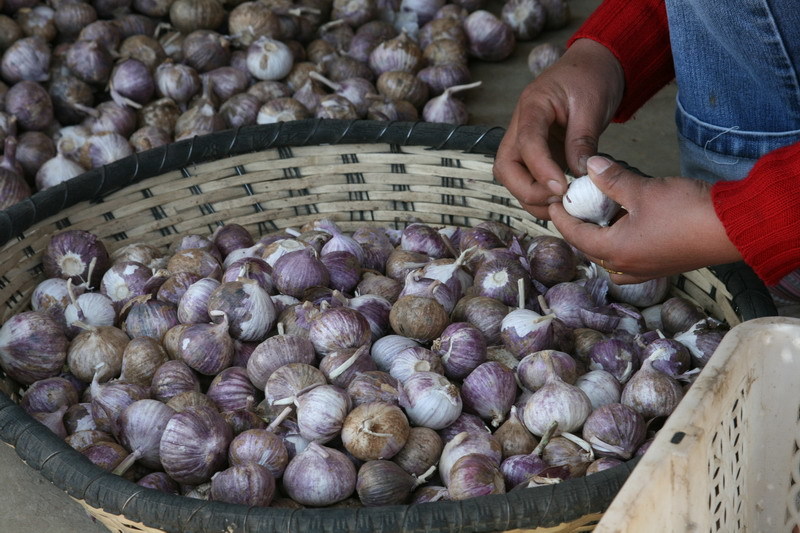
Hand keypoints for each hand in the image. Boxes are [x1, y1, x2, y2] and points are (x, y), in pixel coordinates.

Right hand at [493, 39, 624, 219]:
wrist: (593, 66)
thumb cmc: (591, 78)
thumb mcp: (592, 104)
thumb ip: (583, 140)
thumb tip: (579, 175)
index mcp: (532, 105)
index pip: (526, 143)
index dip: (542, 169)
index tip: (564, 187)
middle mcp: (520, 126)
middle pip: (505, 167)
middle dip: (527, 190)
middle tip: (560, 198)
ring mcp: (524, 141)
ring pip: (512, 177)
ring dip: (532, 197)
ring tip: (563, 204)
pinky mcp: (536, 153)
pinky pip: (528, 179)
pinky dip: (541, 195)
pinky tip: (562, 200)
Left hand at [548, 156, 742, 282]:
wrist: (734, 228)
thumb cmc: (687, 211)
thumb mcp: (643, 189)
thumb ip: (612, 179)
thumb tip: (591, 165)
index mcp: (615, 252)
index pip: (575, 236)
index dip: (562, 218)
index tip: (553, 202)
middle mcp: (627, 267)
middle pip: (590, 249)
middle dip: (579, 228)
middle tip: (573, 207)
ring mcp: (647, 270)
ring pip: (610, 257)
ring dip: (601, 238)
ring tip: (598, 215)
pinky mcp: (663, 265)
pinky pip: (631, 259)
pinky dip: (621, 243)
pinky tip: (626, 224)